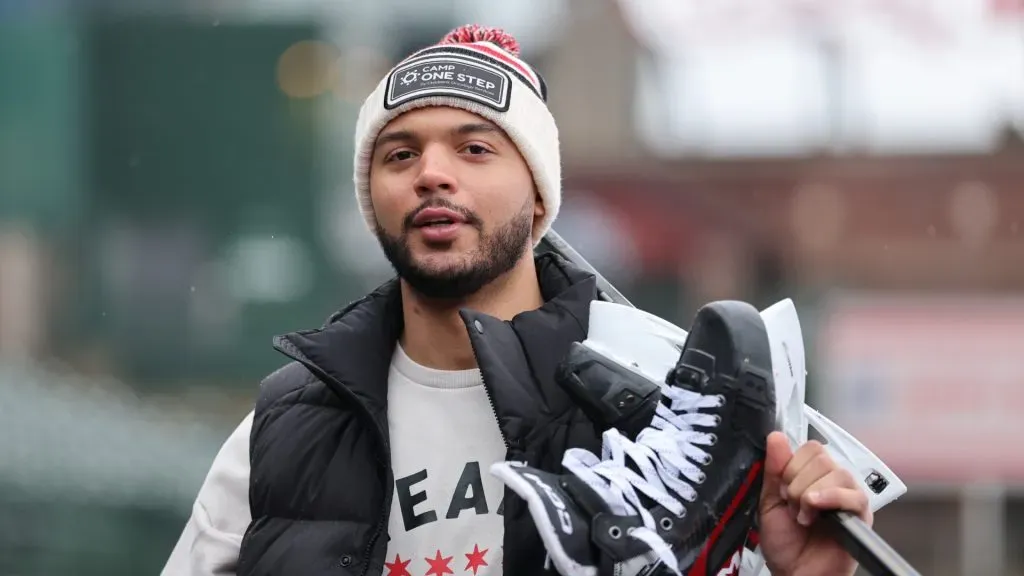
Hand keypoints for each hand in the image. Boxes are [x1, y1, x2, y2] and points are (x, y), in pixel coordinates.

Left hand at [757, 431, 871, 575]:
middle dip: (797, 482)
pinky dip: (831, 498)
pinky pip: (854, 495)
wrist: (795, 572)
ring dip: (810, 494)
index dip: (791, 465)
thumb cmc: (785, 543)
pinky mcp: (861, 516)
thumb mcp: (770, 501)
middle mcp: (833, 483)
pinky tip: (815, 509)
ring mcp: (849, 498)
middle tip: (793, 505)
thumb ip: (774, 469)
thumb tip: (776, 437)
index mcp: (813, 476)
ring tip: (803, 516)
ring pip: (836, 472)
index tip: (782, 489)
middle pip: (822, 456)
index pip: (811, 447)